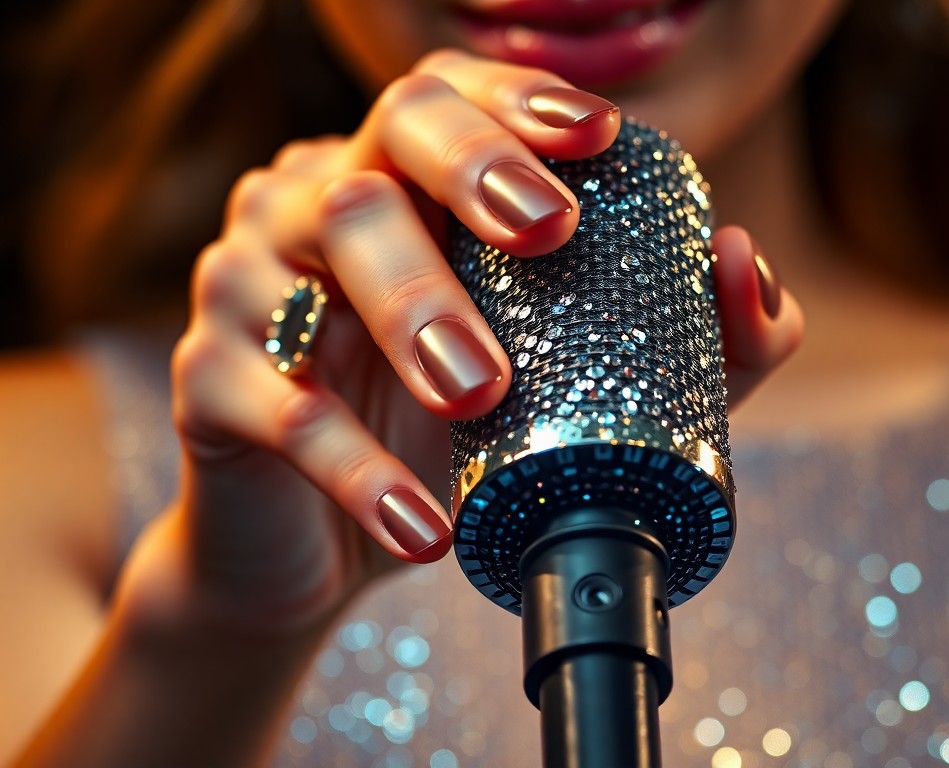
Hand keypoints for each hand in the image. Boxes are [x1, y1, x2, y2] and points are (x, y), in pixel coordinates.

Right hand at [119, 49, 802, 640]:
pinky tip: (424, 524)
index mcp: (396, 185)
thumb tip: (744, 267)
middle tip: (546, 232)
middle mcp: (309, 206)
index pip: (440, 100)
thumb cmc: (444, 441)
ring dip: (411, 312)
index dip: (514, 101)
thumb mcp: (565, 384)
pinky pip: (273, 406)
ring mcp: (244, 284)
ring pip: (308, 256)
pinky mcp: (204, 382)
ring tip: (484, 393)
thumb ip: (676, 334)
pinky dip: (356, 467)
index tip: (599, 136)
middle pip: (374, 151)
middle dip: (467, 173)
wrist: (316, 550)